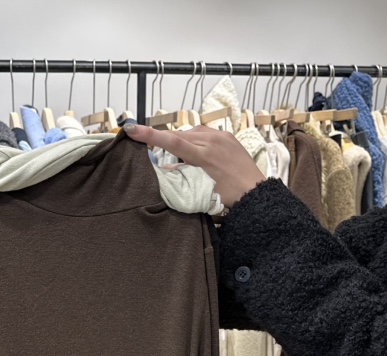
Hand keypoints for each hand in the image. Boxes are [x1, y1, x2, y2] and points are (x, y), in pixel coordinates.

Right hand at [123, 123, 264, 208]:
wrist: (254, 191)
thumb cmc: (226, 195)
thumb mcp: (200, 189)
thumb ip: (179, 176)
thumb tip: (162, 170)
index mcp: (203, 155)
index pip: (171, 141)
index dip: (150, 134)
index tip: (132, 128)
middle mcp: (211, 141)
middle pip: (178, 135)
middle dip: (163, 138)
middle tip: (149, 143)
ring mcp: (220, 136)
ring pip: (190, 132)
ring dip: (180, 141)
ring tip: (179, 155)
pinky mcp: (227, 135)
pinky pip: (204, 133)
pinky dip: (195, 140)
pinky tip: (195, 151)